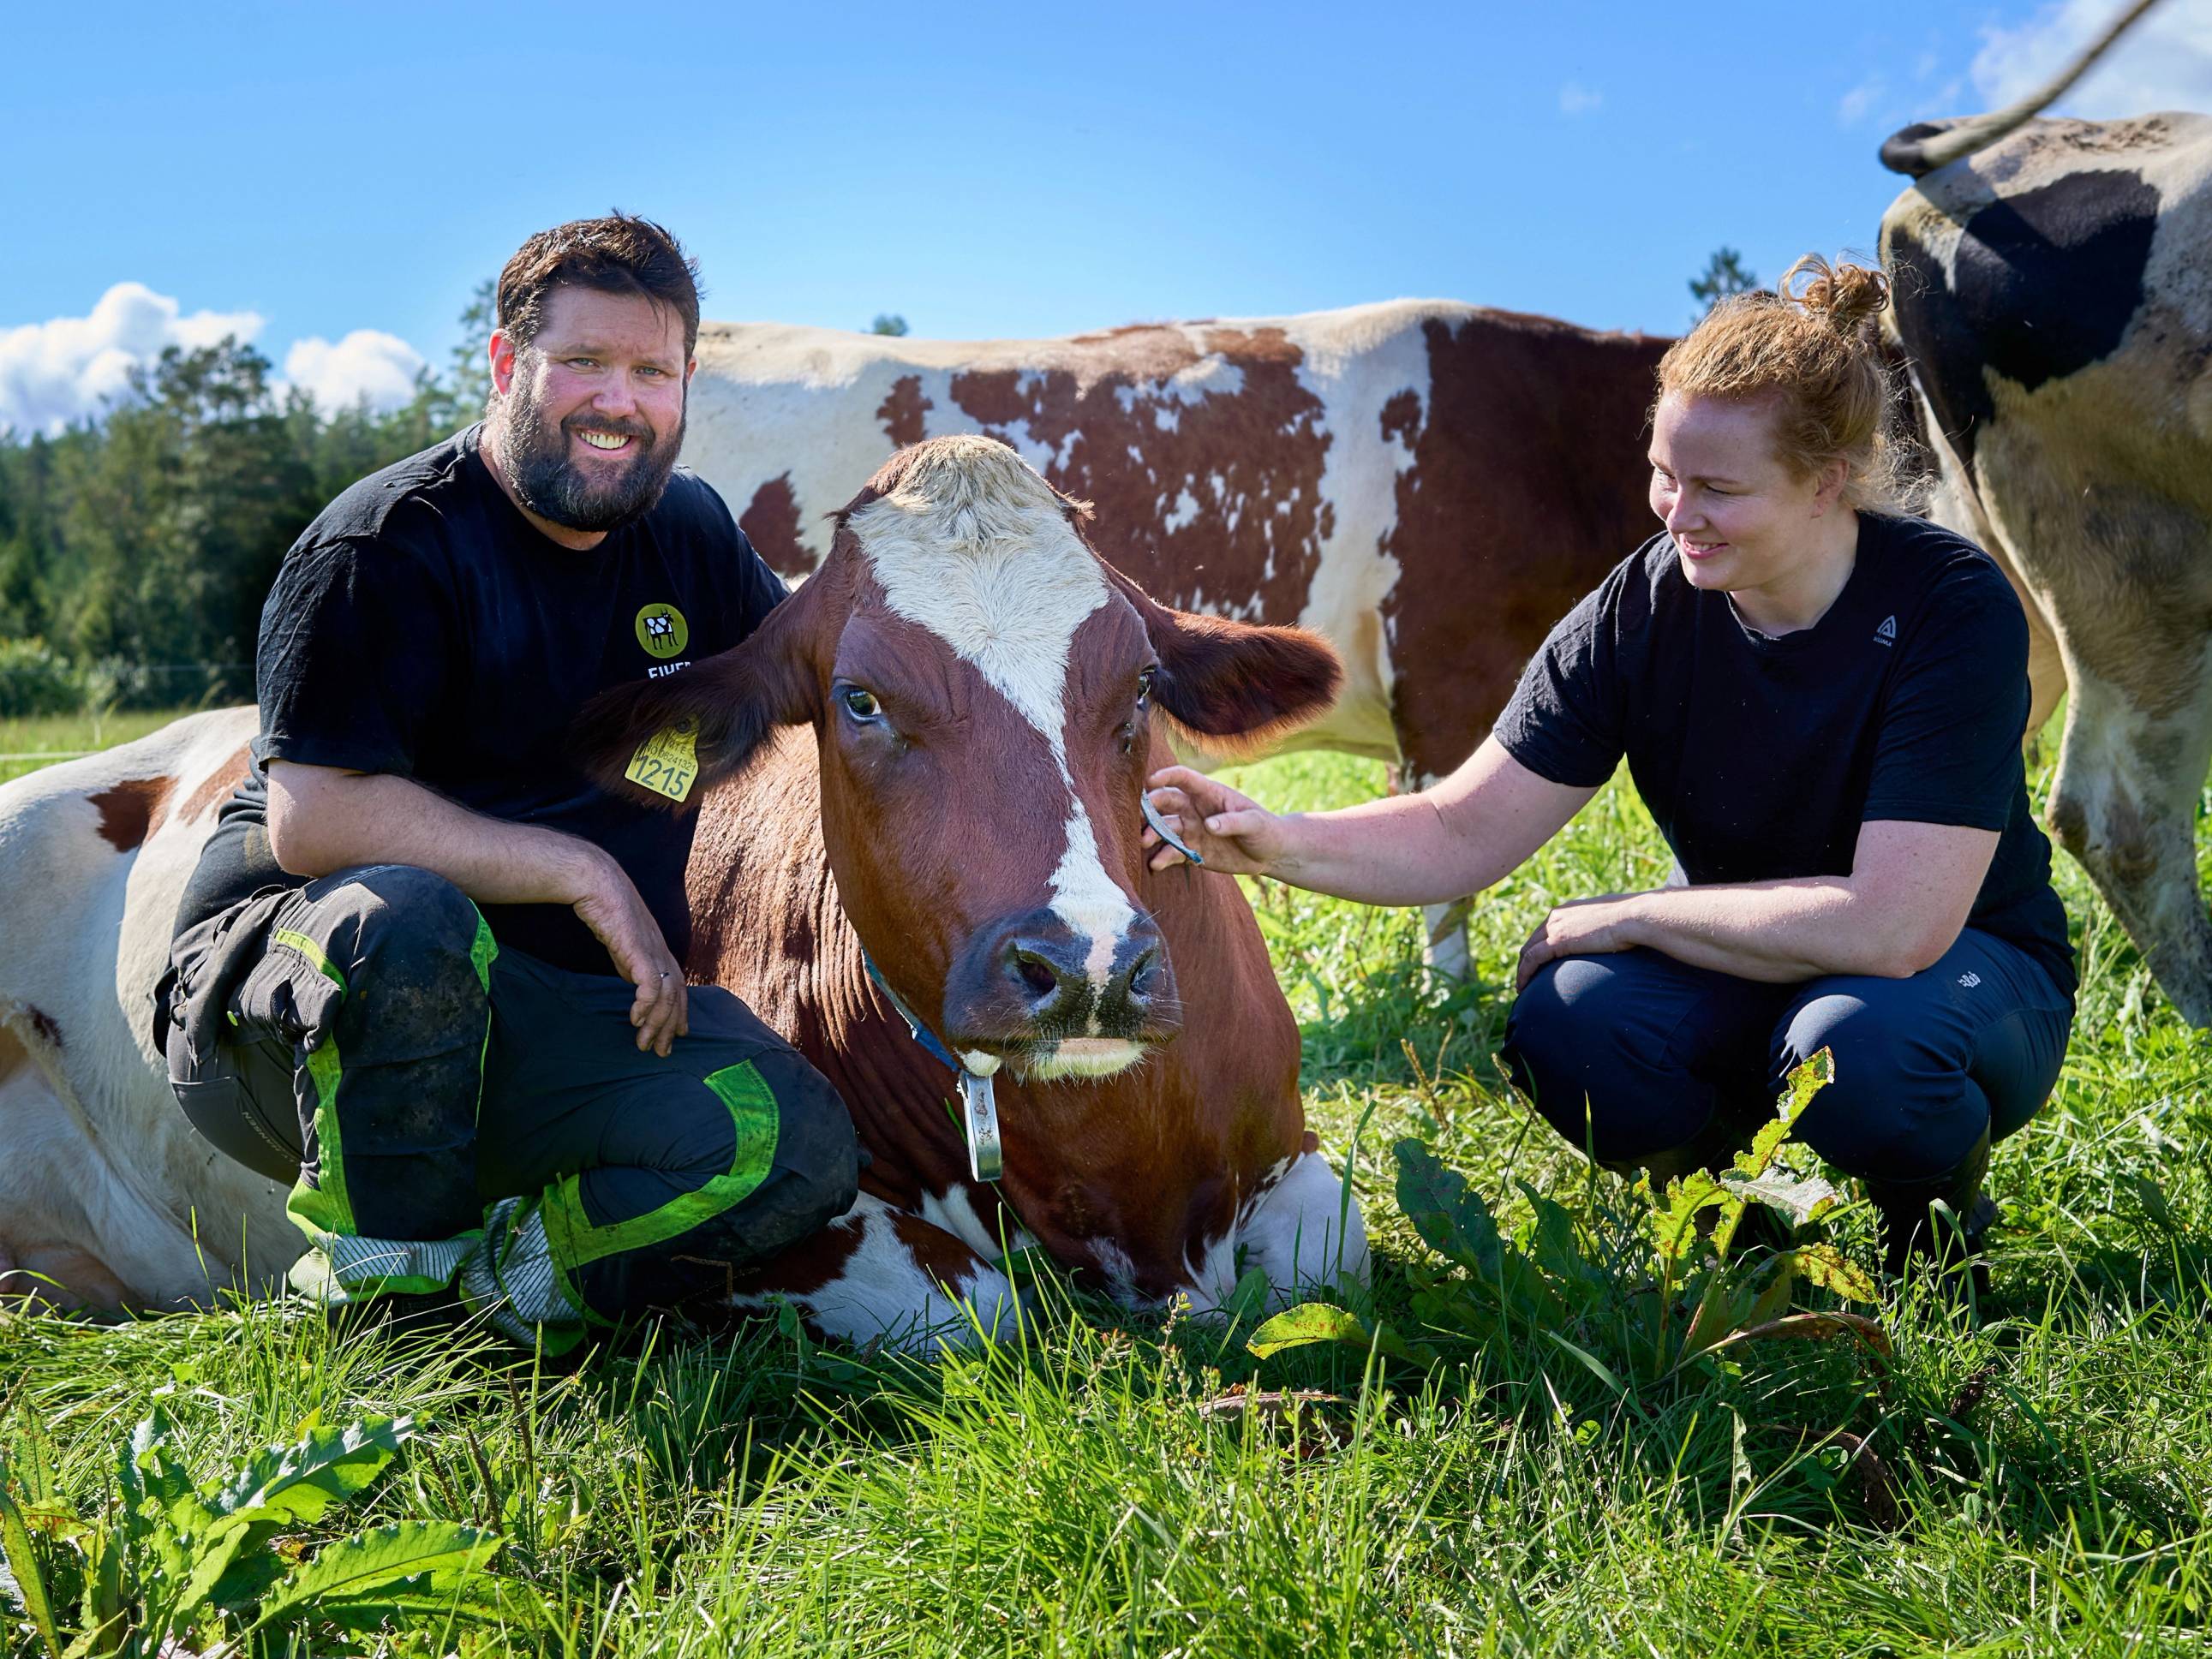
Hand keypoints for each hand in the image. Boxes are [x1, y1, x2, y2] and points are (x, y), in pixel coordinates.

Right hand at [571, 855, 689, 1055]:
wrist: (597, 883)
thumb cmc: (606, 908)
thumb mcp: (623, 943)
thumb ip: (631, 963)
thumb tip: (634, 983)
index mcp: (659, 950)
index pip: (677, 987)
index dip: (679, 1013)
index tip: (676, 1035)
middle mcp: (662, 952)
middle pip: (676, 996)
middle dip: (671, 1026)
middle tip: (663, 1051)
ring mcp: (652, 950)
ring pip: (666, 995)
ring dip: (656, 1023)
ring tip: (645, 1044)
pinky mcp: (638, 950)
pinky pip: (650, 984)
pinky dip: (645, 1005)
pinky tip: (635, 1019)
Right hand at [1142, 766, 1287, 875]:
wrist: (1269, 853)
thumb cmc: (1264, 829)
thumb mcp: (1254, 823)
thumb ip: (1233, 822)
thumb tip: (1209, 825)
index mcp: (1209, 794)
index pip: (1184, 779)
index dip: (1167, 776)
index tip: (1151, 781)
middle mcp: (1195, 809)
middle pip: (1166, 802)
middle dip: (1150, 807)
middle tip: (1139, 816)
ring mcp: (1191, 830)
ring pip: (1165, 829)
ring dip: (1152, 834)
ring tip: (1144, 843)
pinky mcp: (1192, 850)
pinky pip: (1172, 853)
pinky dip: (1162, 858)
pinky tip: (1156, 864)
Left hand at [1515, 894, 1643, 990]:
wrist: (1633, 917)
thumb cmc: (1631, 920)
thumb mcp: (1611, 922)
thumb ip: (1603, 929)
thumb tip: (1612, 939)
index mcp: (1568, 910)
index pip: (1545, 930)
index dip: (1538, 948)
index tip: (1537, 965)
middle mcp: (1556, 916)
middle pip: (1532, 940)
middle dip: (1526, 960)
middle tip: (1526, 979)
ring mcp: (1555, 927)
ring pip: (1527, 951)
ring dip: (1522, 970)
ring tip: (1522, 987)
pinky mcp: (1557, 941)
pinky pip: (1532, 959)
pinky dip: (1524, 973)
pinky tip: (1523, 987)